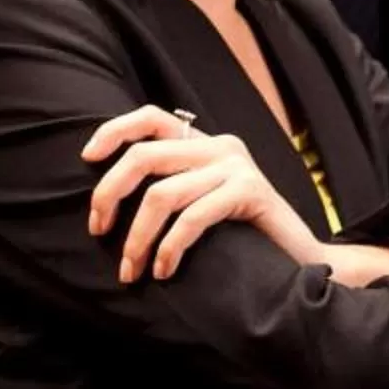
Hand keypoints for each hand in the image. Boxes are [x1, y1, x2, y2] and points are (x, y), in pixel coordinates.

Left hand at [84, 107, 321, 281]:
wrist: (301, 260)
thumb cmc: (245, 239)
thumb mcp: (204, 203)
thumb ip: (174, 187)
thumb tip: (107, 196)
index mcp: (206, 143)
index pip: (151, 117)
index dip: (113, 131)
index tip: (86, 158)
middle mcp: (221, 146)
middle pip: (143, 156)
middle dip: (109, 195)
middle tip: (97, 231)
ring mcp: (238, 167)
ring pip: (161, 194)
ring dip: (136, 238)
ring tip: (131, 269)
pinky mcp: (251, 192)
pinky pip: (192, 217)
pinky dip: (170, 247)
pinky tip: (164, 270)